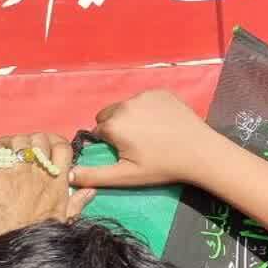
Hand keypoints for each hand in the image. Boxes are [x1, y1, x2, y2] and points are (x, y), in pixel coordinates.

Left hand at [0, 133, 92, 254]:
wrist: (0, 251)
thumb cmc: (30, 239)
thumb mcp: (60, 222)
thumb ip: (76, 203)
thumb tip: (91, 191)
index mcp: (57, 185)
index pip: (63, 148)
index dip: (54, 142)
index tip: (46, 148)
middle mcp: (39, 175)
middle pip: (40, 139)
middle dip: (32, 141)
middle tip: (23, 151)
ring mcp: (16, 173)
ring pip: (18, 140)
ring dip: (11, 143)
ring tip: (4, 153)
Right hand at [70, 90, 214, 189]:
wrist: (201, 152)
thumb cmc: (162, 167)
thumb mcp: (125, 176)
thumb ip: (94, 175)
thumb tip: (66, 176)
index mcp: (113, 124)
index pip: (98, 132)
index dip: (109, 144)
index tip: (126, 153)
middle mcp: (125, 105)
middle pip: (109, 116)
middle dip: (116, 128)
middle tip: (137, 144)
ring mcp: (144, 95)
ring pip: (126, 107)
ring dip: (131, 117)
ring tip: (151, 134)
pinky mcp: (161, 91)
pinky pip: (144, 100)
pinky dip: (147, 109)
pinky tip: (162, 123)